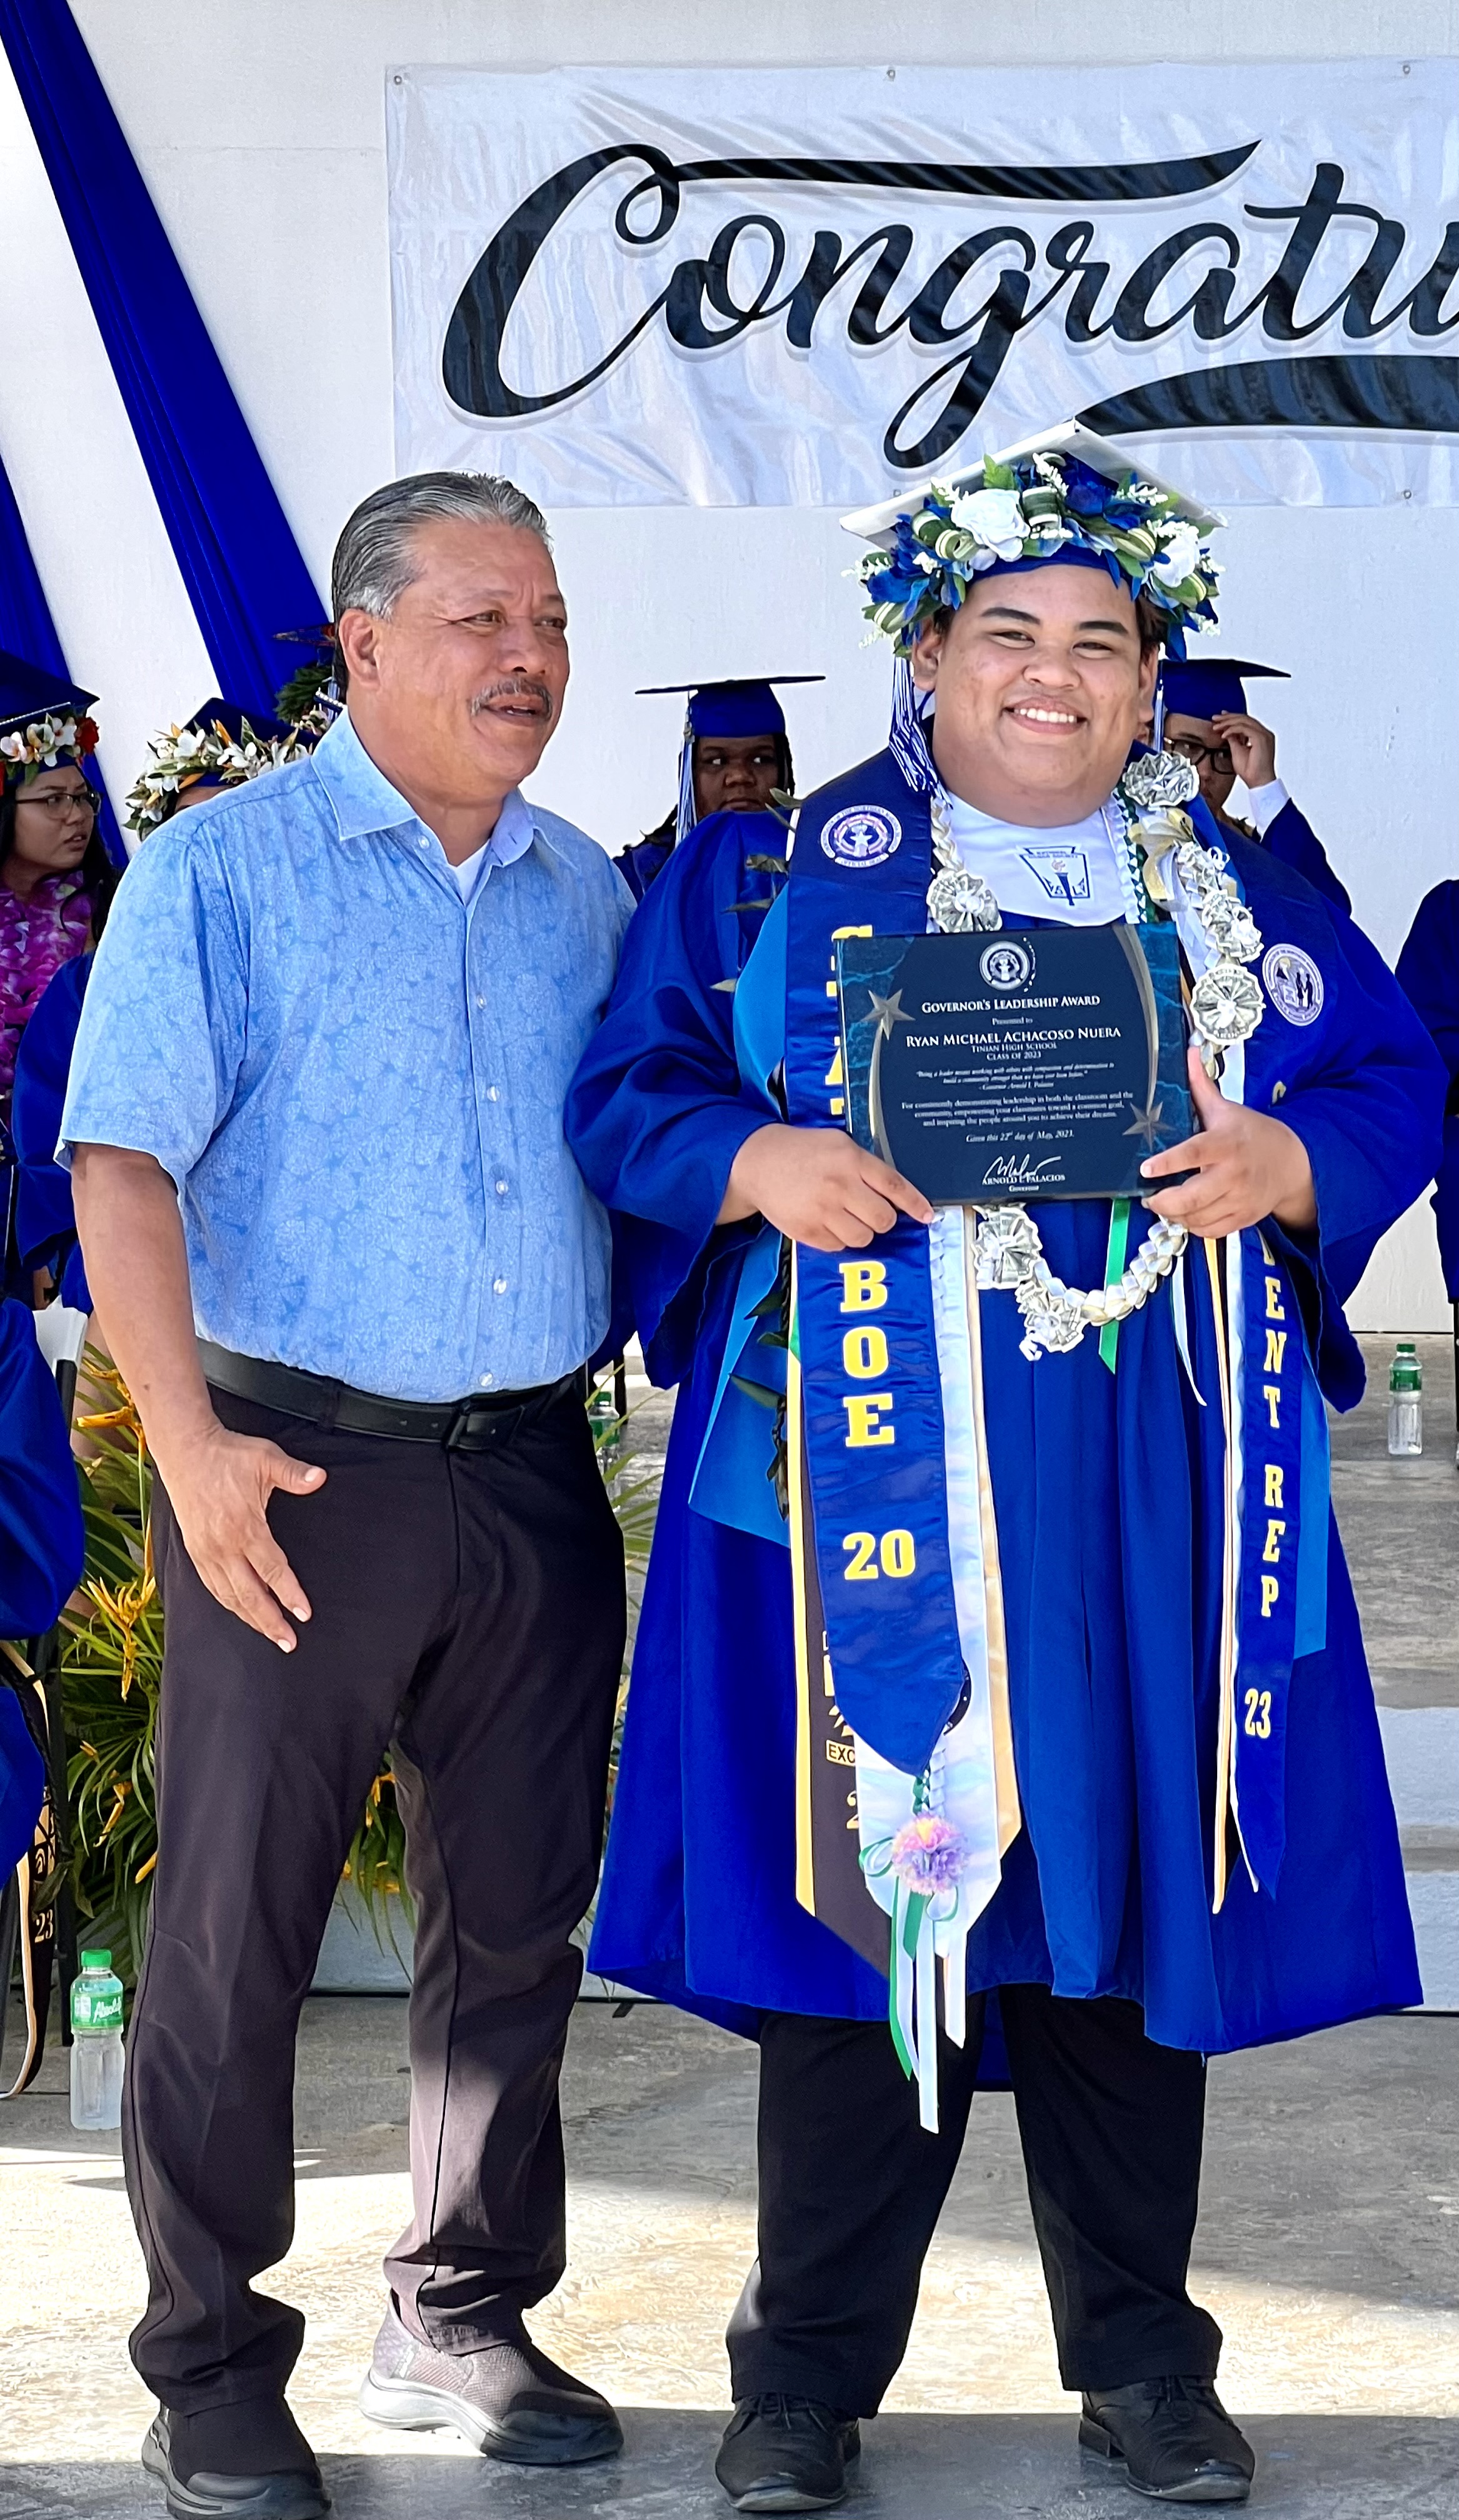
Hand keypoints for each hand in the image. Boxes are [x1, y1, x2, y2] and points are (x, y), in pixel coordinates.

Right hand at [156, 1421, 325, 1649]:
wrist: (185, 1450)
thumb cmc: (227, 1454)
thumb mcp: (265, 1457)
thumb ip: (294, 1473)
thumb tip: (319, 1478)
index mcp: (244, 1526)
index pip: (272, 1570)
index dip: (289, 1594)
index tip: (304, 1614)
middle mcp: (222, 1545)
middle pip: (249, 1594)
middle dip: (270, 1621)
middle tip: (288, 1642)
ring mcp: (205, 1550)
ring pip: (228, 1595)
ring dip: (249, 1618)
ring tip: (269, 1634)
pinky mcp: (193, 1550)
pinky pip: (212, 1586)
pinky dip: (228, 1603)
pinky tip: (240, 1612)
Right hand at [722, 1123, 933, 1251]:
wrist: (757, 1161)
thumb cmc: (801, 1151)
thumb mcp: (838, 1143)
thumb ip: (867, 1165)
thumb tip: (896, 1194)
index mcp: (851, 1159)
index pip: (895, 1187)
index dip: (916, 1205)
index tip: (927, 1216)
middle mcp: (839, 1185)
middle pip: (883, 1220)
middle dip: (882, 1219)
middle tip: (869, 1211)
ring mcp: (822, 1210)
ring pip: (863, 1238)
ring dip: (861, 1232)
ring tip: (845, 1216)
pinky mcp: (807, 1230)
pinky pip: (838, 1247)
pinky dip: (837, 1239)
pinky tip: (826, 1221)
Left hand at [1141, 1050, 1315, 1237]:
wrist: (1292, 1163)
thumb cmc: (1254, 1135)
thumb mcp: (1228, 1109)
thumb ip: (1202, 1087)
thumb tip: (1189, 1053)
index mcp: (1226, 1144)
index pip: (1193, 1154)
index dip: (1168, 1163)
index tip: (1147, 1168)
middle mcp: (1233, 1174)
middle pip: (1192, 1196)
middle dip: (1163, 1200)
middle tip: (1150, 1194)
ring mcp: (1239, 1199)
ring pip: (1197, 1217)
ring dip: (1175, 1214)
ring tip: (1165, 1202)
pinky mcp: (1243, 1217)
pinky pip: (1210, 1231)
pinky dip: (1193, 1226)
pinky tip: (1187, 1213)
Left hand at [1210, 712, 1276, 789]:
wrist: (1258, 781)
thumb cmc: (1251, 771)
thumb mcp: (1237, 751)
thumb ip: (1234, 740)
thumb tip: (1227, 732)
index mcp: (1260, 736)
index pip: (1246, 721)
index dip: (1232, 718)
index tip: (1220, 717)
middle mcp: (1264, 733)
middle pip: (1245, 718)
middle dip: (1228, 717)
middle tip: (1215, 718)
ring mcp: (1264, 735)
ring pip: (1244, 720)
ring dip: (1228, 722)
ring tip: (1216, 726)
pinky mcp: (1261, 738)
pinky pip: (1243, 728)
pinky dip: (1232, 729)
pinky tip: (1223, 735)